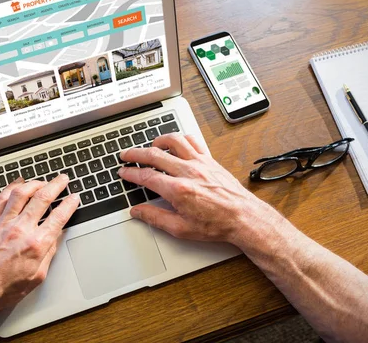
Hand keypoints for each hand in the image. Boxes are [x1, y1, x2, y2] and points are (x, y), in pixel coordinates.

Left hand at [0, 175, 78, 318]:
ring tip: (43, 181)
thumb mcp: (37, 276)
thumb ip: (48, 253)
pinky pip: (2, 197)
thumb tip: (54, 238)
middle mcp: (20, 229)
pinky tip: (18, 183)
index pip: (58, 217)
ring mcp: (4, 223)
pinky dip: (12, 187)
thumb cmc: (3, 288)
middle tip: (63, 179)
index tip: (74, 198)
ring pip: (22, 192)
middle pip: (43, 197)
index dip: (69, 204)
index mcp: (36, 244)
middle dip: (56, 185)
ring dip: (35, 183)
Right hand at [118, 134, 276, 244]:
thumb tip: (138, 212)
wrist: (243, 218)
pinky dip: (180, 139)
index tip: (124, 172)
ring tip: (150, 146)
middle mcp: (188, 172)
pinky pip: (192, 141)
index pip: (146, 176)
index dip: (131, 173)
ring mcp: (200, 163)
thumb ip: (155, 218)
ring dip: (158, 141)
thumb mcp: (180, 229)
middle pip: (154, 155)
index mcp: (178, 190)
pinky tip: (175, 144)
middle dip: (136, 153)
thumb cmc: (216, 225)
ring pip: (173, 141)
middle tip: (126, 155)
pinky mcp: (210, 160)